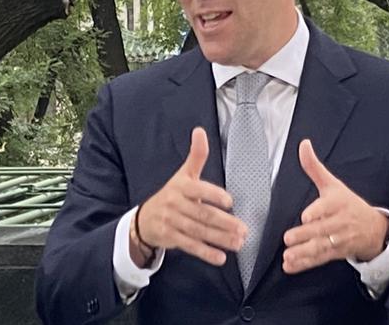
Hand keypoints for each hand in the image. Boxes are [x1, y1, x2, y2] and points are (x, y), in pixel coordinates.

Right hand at [136, 127, 246, 265]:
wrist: (145, 218)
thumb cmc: (172, 194)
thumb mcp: (183, 174)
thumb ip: (196, 155)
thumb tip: (199, 131)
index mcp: (181, 186)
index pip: (199, 190)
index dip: (214, 195)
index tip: (230, 202)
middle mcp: (176, 204)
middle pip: (203, 214)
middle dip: (225, 223)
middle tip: (244, 229)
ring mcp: (173, 222)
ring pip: (199, 231)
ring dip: (220, 239)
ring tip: (239, 243)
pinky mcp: (171, 239)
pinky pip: (191, 246)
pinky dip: (206, 253)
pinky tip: (221, 258)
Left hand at [282, 139, 388, 273]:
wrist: (374, 229)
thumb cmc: (348, 203)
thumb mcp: (333, 184)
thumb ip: (314, 167)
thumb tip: (303, 144)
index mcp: (337, 203)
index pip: (328, 207)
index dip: (317, 212)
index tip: (306, 217)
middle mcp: (339, 222)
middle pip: (322, 230)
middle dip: (305, 235)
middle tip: (288, 238)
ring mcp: (338, 240)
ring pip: (320, 247)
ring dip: (303, 253)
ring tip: (288, 256)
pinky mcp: (335, 254)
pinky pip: (319, 259)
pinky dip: (305, 264)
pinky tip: (290, 266)